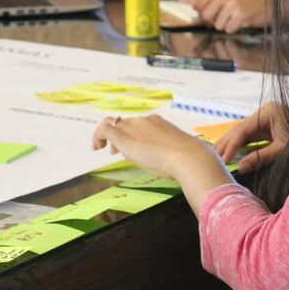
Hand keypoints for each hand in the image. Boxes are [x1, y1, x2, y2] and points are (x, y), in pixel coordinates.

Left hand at [92, 114, 234, 215]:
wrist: (189, 157)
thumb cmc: (192, 160)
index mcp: (159, 123)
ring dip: (106, 136)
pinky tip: (97, 147)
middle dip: (117, 136)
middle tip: (113, 151)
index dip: (132, 133)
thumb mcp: (185, 154)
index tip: (130, 147)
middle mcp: (145, 121)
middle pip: (124, 123)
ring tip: (101, 148)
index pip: (139, 124)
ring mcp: (135, 127)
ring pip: (113, 124)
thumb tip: (189, 168)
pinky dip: (97, 136)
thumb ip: (180, 156)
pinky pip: (104, 129)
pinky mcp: (125, 136)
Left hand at [194, 0, 269, 33]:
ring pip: (217, 25)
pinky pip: (229, 29)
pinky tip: (242, 20)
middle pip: (206, 16)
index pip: (199, 5)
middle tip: (227, 17)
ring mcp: (233, 3)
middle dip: (215, 21)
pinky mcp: (240, 14)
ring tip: (237, 17)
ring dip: (226, 25)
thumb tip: (196, 10)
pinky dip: (235, 28)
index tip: (215, 13)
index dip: (205, 13)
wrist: (270, 1)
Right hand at [215, 101, 288, 173]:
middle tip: (212, 159)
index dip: (231, 145)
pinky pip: (248, 136)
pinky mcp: (266, 127)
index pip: (243, 129)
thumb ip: (262, 157)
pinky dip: (238, 145)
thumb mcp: (284, 150)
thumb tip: (241, 168)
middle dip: (225, 144)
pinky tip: (228, 154)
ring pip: (241, 132)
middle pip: (238, 128)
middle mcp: (264, 112)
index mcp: (268, 111)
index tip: (222, 159)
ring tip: (216, 157)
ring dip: (229, 144)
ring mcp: (264, 119)